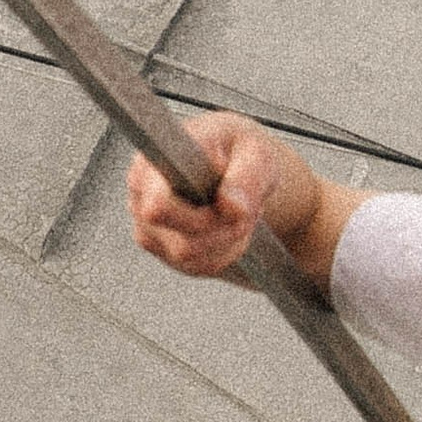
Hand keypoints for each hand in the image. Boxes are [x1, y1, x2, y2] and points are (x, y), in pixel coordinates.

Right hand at [127, 113, 360, 292]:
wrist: (275, 193)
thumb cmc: (264, 161)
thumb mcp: (265, 159)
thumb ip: (247, 181)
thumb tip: (229, 206)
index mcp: (163, 153)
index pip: (153, 198)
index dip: (191, 215)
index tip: (231, 211)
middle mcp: (147, 184)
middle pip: (164, 232)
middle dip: (214, 231)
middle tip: (247, 217)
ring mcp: (152, 217)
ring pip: (179, 255)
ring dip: (220, 247)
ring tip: (244, 225)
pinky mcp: (165, 246)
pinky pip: (186, 267)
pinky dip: (216, 259)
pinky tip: (233, 239)